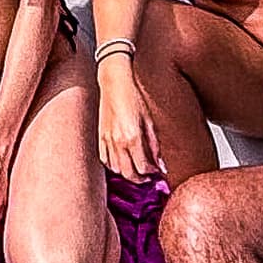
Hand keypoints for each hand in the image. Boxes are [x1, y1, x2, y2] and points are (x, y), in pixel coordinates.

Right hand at [96, 52, 159, 183]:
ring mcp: (107, 140)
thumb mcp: (150, 121)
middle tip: (149, 176)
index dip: (153, 172)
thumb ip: (155, 145)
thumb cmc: (134, 98)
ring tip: (136, 169)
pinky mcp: (100, 137)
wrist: (115, 83)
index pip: (144, 167)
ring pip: (116, 169)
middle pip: (129, 173)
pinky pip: (106, 160)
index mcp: (133, 137)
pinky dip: (114, 166)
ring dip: (128, 173)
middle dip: (141, 179)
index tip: (158, 170)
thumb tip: (162, 165)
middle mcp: (118, 142)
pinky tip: (122, 162)